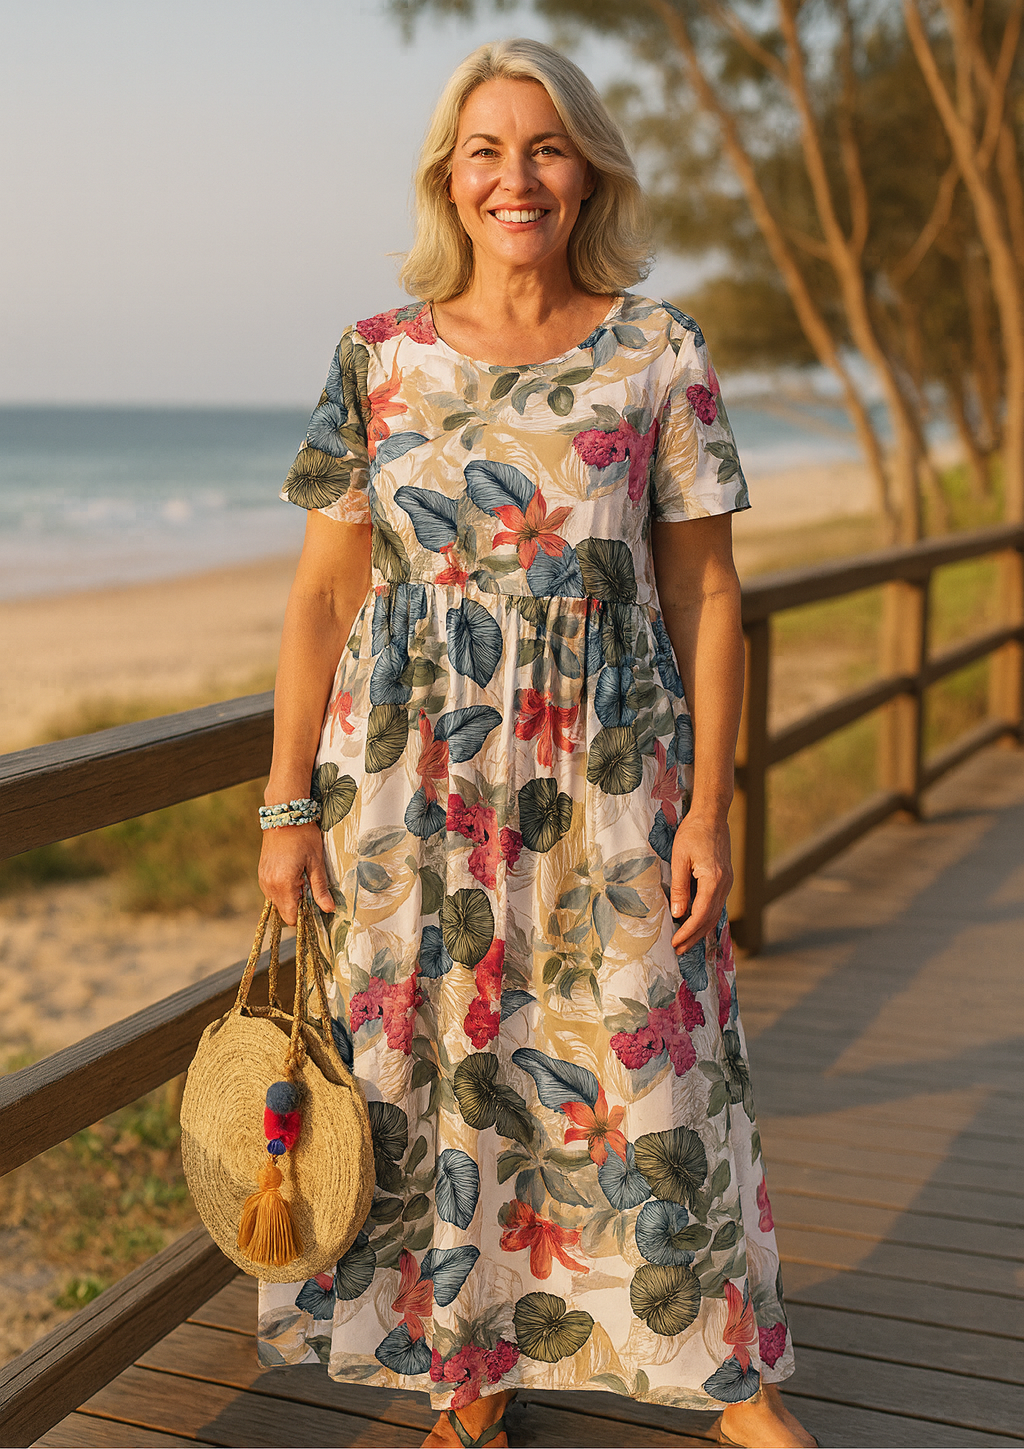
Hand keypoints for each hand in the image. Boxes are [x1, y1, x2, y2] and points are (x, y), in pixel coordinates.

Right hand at [258, 822, 334, 925]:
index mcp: (283, 884)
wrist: (285, 815)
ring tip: (301, 879)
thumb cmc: (304, 836)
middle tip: (310, 890)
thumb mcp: (316, 862)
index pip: (289, 916)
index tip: (314, 909)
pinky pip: (271, 891)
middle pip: (282, 911)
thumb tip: (329, 909)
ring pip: (276, 902)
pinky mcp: (261, 873)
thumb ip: (320, 888)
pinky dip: (282, 890)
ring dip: (289, 898)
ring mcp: (263, 878)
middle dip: (296, 907)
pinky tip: (292, 875)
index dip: (303, 917)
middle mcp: (269, 884)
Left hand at [669, 814, 732, 954]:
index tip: (675, 943)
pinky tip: (696, 925)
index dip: (688, 932)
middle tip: (678, 951)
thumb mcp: (680, 859)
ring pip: (715, 914)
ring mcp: (727, 883)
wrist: (712, 816)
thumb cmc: (693, 833)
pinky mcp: (725, 880)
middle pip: (710, 919)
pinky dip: (706, 918)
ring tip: (685, 943)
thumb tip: (679, 914)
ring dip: (700, 931)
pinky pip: (716, 905)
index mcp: (714, 880)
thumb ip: (680, 887)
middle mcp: (724, 885)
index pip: (701, 915)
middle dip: (694, 937)